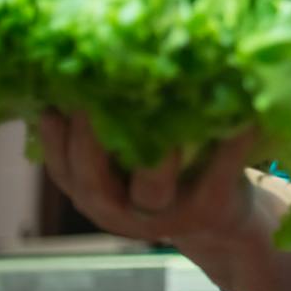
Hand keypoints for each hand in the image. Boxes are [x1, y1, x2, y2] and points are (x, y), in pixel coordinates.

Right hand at [36, 110, 258, 247]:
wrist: (223, 224)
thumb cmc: (166, 174)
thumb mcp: (126, 160)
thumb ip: (106, 128)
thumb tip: (78, 66)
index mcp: (97, 197)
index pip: (64, 172)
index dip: (53, 141)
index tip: (50, 103)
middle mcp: (125, 213)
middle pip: (95, 185)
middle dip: (87, 142)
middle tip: (89, 99)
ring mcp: (168, 215)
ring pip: (151, 188)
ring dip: (150, 151)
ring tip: (153, 109)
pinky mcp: (211, 208)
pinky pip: (218, 174)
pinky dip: (228, 143)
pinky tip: (240, 114)